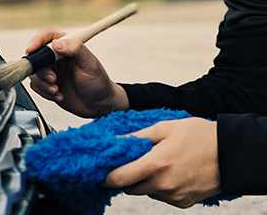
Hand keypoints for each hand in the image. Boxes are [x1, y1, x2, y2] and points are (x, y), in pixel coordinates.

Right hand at [27, 30, 128, 117]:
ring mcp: (52, 71)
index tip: (32, 50)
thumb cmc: (99, 83)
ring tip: (57, 89)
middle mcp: (57, 58)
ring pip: (34, 73)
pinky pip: (36, 86)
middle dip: (42, 70)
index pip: (47, 37)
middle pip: (36, 57)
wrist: (99, 105)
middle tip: (53, 78)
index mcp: (67, 47)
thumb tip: (57, 44)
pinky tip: (58, 94)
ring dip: (43, 84)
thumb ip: (76, 49)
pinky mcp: (48, 85)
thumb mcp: (90, 64)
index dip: (37, 41)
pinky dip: (45, 92)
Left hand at [101, 117, 220, 207]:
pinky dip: (157, 186)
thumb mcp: (164, 127)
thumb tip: (115, 142)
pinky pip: (161, 196)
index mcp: (156, 165)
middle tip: (125, 162)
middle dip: (123, 177)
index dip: (104, 177)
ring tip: (153, 162)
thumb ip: (137, 137)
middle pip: (129, 188)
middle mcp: (163, 185)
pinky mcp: (183, 203)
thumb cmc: (198, 136)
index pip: (119, 179)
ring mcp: (174, 196)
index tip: (97, 172)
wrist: (232, 153)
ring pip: (145, 192)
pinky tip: (168, 171)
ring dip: (142, 181)